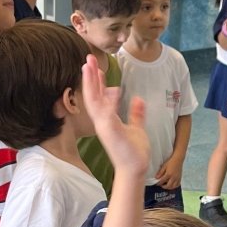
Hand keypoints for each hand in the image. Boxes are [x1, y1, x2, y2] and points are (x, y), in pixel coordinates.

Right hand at [81, 54, 149, 170]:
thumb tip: (139, 99)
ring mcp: (105, 127)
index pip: (99, 96)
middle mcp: (102, 121)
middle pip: (92, 95)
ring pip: (94, 101)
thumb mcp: (137, 128)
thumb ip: (137, 114)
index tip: (95, 66)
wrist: (135, 168)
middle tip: (87, 58)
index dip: (96, 80)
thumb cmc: (134, 151)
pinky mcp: (111, 133)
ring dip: (91, 84)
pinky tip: (112, 89)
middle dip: (90, 76)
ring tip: (89, 67)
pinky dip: (109, 103)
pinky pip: (107, 115)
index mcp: (107, 119)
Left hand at [155, 156, 182, 189]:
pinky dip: (174, 186)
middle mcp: (173, 177)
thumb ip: (160, 172)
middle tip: (161, 185)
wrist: (178, 159)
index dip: (158, 183)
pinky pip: (177, 185)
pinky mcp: (180, 178)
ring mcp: (177, 178)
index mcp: (168, 174)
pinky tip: (172, 185)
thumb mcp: (164, 166)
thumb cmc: (170, 162)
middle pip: (168, 186)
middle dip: (163, 186)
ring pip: (173, 187)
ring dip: (169, 187)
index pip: (162, 181)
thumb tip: (156, 178)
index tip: (156, 183)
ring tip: (166, 185)